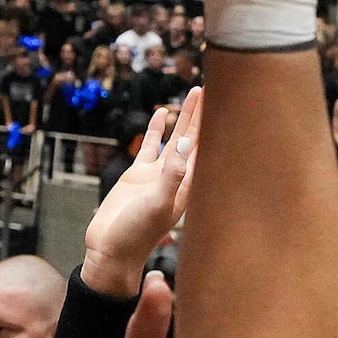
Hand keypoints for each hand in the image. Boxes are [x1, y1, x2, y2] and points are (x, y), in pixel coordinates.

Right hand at [81, 91, 199, 294]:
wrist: (110, 250)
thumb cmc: (135, 234)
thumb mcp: (156, 204)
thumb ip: (171, 175)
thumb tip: (183, 145)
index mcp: (188, 184)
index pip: (207, 147)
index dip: (216, 124)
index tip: (227, 100)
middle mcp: (177, 177)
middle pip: (195, 137)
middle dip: (204, 113)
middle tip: (212, 87)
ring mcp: (158, 175)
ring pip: (175, 137)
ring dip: (184, 117)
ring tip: (193, 93)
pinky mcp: (138, 176)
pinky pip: (151, 146)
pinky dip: (156, 130)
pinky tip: (161, 115)